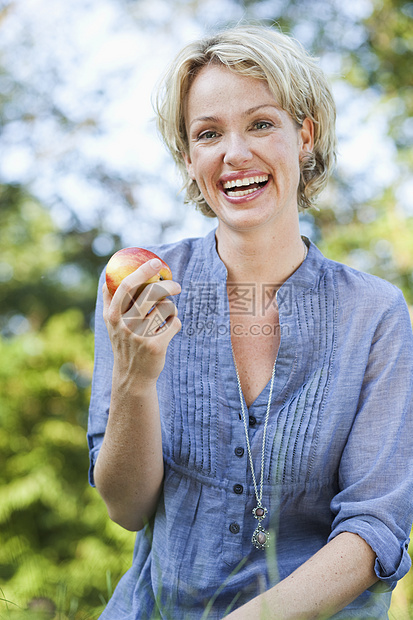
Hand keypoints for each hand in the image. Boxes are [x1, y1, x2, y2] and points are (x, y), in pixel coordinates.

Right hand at [103, 258, 180, 383]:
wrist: (132, 377)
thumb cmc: (125, 344)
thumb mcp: (111, 324)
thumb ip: (110, 301)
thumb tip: (107, 276)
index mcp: (113, 315)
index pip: (126, 285)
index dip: (142, 271)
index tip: (155, 262)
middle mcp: (125, 324)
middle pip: (151, 293)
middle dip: (168, 285)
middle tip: (176, 286)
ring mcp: (140, 335)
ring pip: (167, 307)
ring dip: (171, 309)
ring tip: (167, 317)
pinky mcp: (156, 345)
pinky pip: (175, 323)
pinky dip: (175, 323)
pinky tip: (168, 330)